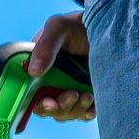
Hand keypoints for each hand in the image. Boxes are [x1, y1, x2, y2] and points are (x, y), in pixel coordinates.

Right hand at [19, 12, 95, 132]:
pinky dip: (86, 114)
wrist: (108, 26)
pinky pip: (81, 113)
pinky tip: (92, 108)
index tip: (49, 103)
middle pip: (47, 108)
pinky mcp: (83, 95)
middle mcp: (49, 82)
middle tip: (72, 95)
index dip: (37, 103)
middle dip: (59, 107)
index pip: (30, 94)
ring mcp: (67, 90)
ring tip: (88, 95)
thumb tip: (33, 72)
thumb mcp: (59, 27)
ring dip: (75, 109)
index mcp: (37, 69)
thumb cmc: (78, 25)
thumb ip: (44, 47)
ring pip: (65, 113)